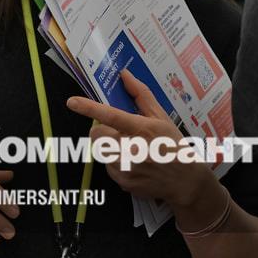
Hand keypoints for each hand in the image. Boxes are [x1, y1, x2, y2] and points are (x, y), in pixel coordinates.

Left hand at [66, 71, 212, 209]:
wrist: (184, 180)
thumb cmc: (173, 145)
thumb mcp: (162, 117)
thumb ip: (141, 95)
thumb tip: (125, 75)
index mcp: (142, 129)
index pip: (111, 116)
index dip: (90, 108)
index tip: (72, 102)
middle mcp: (132, 149)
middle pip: (96, 135)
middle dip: (102, 131)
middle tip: (119, 133)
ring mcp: (126, 168)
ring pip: (100, 151)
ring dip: (110, 147)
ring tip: (131, 150)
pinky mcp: (122, 181)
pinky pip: (107, 167)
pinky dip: (116, 163)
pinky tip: (134, 164)